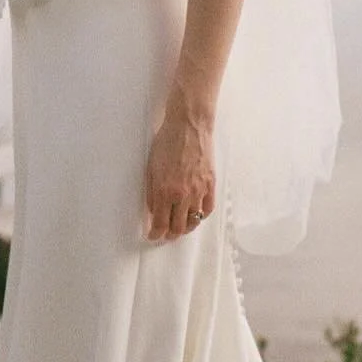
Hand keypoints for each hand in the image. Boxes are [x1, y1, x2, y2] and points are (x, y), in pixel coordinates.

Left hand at [144, 96, 216, 242]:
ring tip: (180, 227)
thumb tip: (153, 211)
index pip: (161, 223)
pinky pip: (207, 209)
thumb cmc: (167, 142)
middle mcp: (183, 195)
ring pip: (194, 221)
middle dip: (170, 235)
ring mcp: (199, 190)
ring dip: (185, 228)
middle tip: (165, 234)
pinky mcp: (211, 184)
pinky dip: (201, 216)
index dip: (156, 234)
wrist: (189, 126)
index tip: (153, 235)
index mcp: (165, 191)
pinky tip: (195, 215)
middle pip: (178, 227)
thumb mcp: (151, 168)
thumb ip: (152, 192)